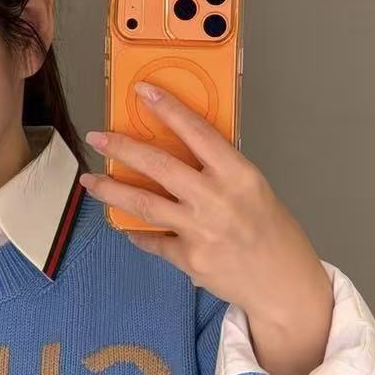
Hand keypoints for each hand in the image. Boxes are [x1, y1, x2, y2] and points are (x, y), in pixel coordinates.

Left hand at [79, 83, 333, 374]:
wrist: (284, 284)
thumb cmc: (272, 232)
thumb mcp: (253, 189)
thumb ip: (219, 172)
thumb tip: (180, 152)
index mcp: (238, 174)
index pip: (196, 131)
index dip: (167, 109)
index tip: (142, 91)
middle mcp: (216, 198)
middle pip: (158, 165)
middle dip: (122, 148)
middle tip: (97, 137)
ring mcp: (201, 230)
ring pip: (144, 203)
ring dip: (112, 191)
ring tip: (90, 182)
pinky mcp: (189, 259)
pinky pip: (154, 240)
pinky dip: (137, 233)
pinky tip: (126, 227)